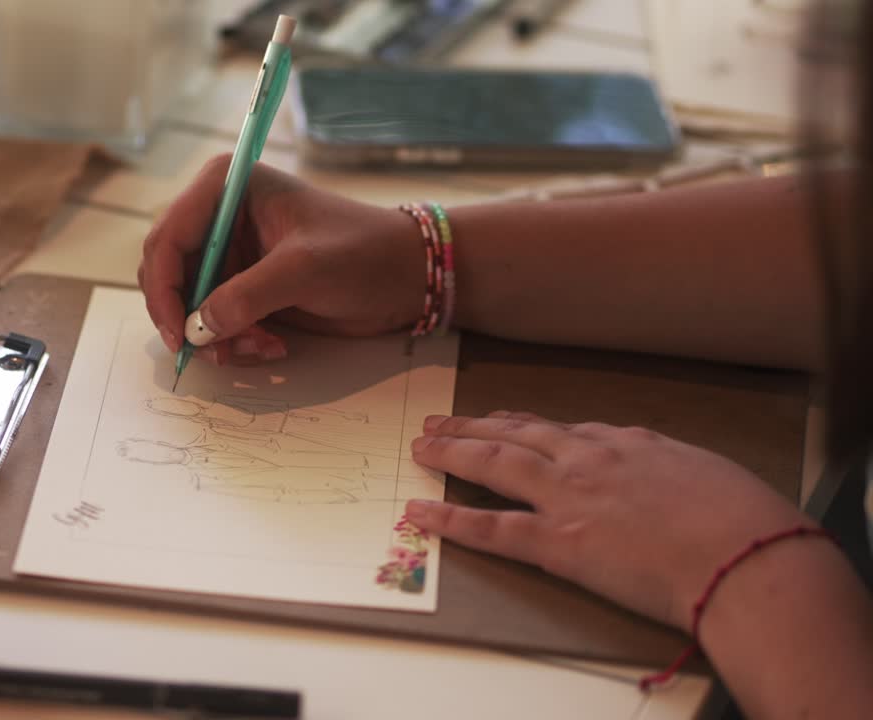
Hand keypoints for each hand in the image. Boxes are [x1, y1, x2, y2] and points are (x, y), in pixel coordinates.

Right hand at [138, 155, 423, 364]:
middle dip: (190, 319)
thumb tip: (199, 329)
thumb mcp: (305, 269)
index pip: (167, 238)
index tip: (179, 335)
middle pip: (168, 275)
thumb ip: (248, 296)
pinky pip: (214, 322)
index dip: (163, 289)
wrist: (405, 277)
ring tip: (262, 347)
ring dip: (217, 337)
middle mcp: (219, 217)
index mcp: (226, 188)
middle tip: (215, 352)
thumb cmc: (363, 253)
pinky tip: (272, 345)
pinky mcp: (244, 286)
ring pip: (190, 305)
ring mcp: (230, 254)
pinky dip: (234, 341)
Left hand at [405, 411, 811, 630]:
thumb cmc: (745, 522)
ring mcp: (567, 496)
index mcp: (629, 443)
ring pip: (493, 463)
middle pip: (517, 434)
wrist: (747, 556)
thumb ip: (670, 469)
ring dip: (452, 452)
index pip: (564, 430)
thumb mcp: (708, 475)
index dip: (526, 425)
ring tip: (422, 446)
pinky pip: (489, 527)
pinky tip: (419, 513)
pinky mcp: (556, 541)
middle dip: (474, 426)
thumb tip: (662, 475)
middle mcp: (589, 458)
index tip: (505, 421)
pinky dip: (448, 519)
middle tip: (440, 421)